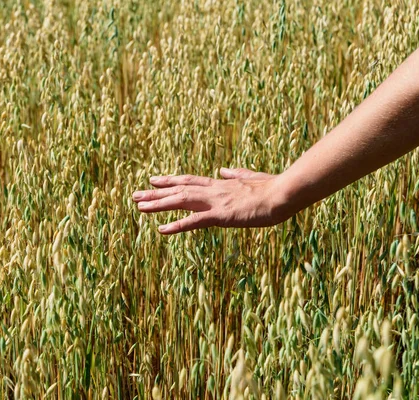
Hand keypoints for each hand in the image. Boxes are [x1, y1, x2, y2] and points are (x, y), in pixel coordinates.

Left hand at [132, 167, 289, 233]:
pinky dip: (176, 225)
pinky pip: (194, 221)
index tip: (153, 180)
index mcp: (220, 184)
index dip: (170, 181)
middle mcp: (214, 190)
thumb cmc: (273, 188)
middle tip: (135, 195)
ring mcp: (216, 202)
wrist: (284, 193)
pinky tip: (161, 229)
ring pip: (181, 201)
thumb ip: (235, 174)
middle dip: (155, 193)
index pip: (189, 181)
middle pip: (179, 190)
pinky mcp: (222, 215)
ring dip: (158, 204)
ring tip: (139, 207)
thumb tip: (222, 170)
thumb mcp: (251, 178)